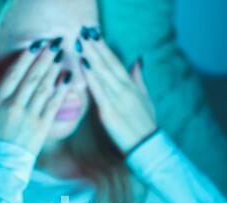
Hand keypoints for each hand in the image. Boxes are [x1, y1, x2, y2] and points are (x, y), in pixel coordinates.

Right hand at [0, 46, 70, 156]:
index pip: (12, 75)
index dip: (25, 59)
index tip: (34, 48)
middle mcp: (13, 106)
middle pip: (31, 78)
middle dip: (43, 60)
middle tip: (53, 46)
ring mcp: (28, 117)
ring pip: (43, 89)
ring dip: (53, 71)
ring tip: (61, 58)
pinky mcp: (41, 128)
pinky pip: (53, 106)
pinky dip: (61, 91)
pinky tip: (67, 80)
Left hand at [79, 36, 156, 153]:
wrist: (147, 145)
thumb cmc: (146, 125)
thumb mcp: (146, 99)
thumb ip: (139, 80)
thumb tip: (137, 61)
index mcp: (132, 87)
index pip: (116, 63)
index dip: (105, 48)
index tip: (95, 35)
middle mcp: (124, 90)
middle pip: (107, 64)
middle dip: (95, 47)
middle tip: (83, 32)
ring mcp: (117, 100)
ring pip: (102, 74)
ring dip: (90, 57)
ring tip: (79, 43)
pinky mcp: (109, 113)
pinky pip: (98, 92)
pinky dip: (90, 77)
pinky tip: (83, 65)